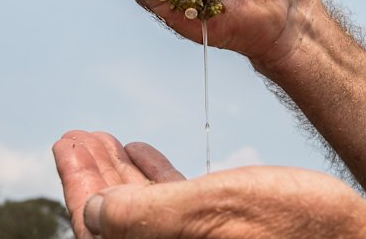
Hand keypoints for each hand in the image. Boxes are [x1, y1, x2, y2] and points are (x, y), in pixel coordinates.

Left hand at [54, 131, 365, 238]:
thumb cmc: (296, 225)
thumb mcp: (213, 209)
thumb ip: (144, 214)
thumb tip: (89, 212)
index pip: (101, 228)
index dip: (79, 182)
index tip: (69, 141)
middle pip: (117, 219)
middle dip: (95, 174)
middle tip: (80, 136)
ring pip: (143, 210)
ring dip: (122, 174)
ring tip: (106, 139)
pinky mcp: (223, 236)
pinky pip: (175, 207)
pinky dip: (157, 178)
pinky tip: (145, 153)